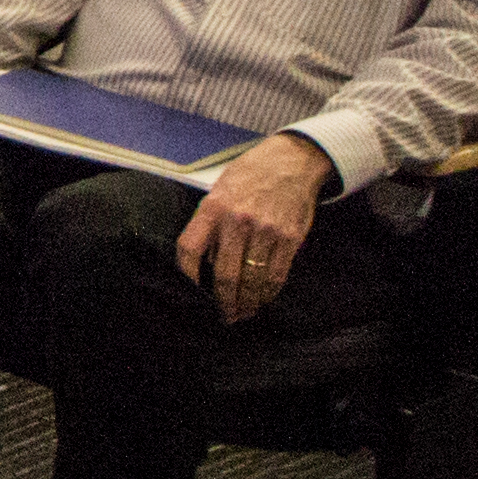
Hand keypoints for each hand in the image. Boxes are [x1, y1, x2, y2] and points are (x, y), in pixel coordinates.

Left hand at [173, 132, 331, 324]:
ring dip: (247, 302)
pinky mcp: (290, 238)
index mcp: (212, 208)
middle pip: (225, 274)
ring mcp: (266, 231)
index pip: (189, 248)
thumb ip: (211, 225)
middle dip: (224, 301)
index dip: (186, 276)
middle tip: (224, 316)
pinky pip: (277, 274)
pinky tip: (262, 299)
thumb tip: (208, 264)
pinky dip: (268, 292)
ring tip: (243, 313)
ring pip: (253, 279)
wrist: (291, 161)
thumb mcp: (219, 192)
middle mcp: (238, 221)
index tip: (189, 293)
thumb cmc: (248, 176)